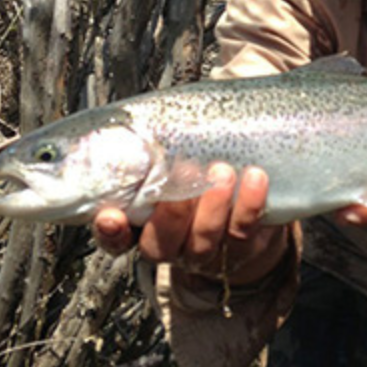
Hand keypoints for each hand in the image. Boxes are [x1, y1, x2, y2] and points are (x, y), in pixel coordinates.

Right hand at [93, 163, 288, 285]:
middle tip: (185, 170)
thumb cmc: (203, 179)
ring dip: (212, 205)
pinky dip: (249, 204)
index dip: (111, 232)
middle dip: (173, 209)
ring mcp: (208, 251)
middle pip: (162, 242)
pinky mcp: (244, 249)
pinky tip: (255, 178)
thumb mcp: (176, 165)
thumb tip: (153, 115)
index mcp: (146, 227)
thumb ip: (161, 149)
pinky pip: (244, 231)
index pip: (117, 239)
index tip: (110, 215)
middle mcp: (173, 246)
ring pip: (204, 239)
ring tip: (222, 171)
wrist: (250, 219)